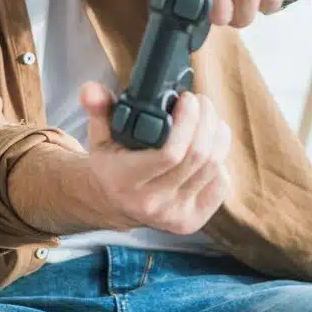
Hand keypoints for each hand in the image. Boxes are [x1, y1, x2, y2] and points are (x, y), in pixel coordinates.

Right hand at [82, 81, 231, 234]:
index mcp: (124, 181)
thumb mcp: (99, 134)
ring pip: (212, 168)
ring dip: (217, 135)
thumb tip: (91, 90)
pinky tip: (210, 145)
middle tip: (201, 102)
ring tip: (208, 117)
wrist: (115, 203)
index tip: (187, 99)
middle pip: (196, 157)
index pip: (169, 154)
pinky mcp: (192, 220)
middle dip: (205, 121)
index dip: (187, 122)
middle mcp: (150, 202)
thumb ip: (97, 108)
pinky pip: (221, 184)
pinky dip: (220, 159)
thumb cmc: (112, 163)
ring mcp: (173, 215)